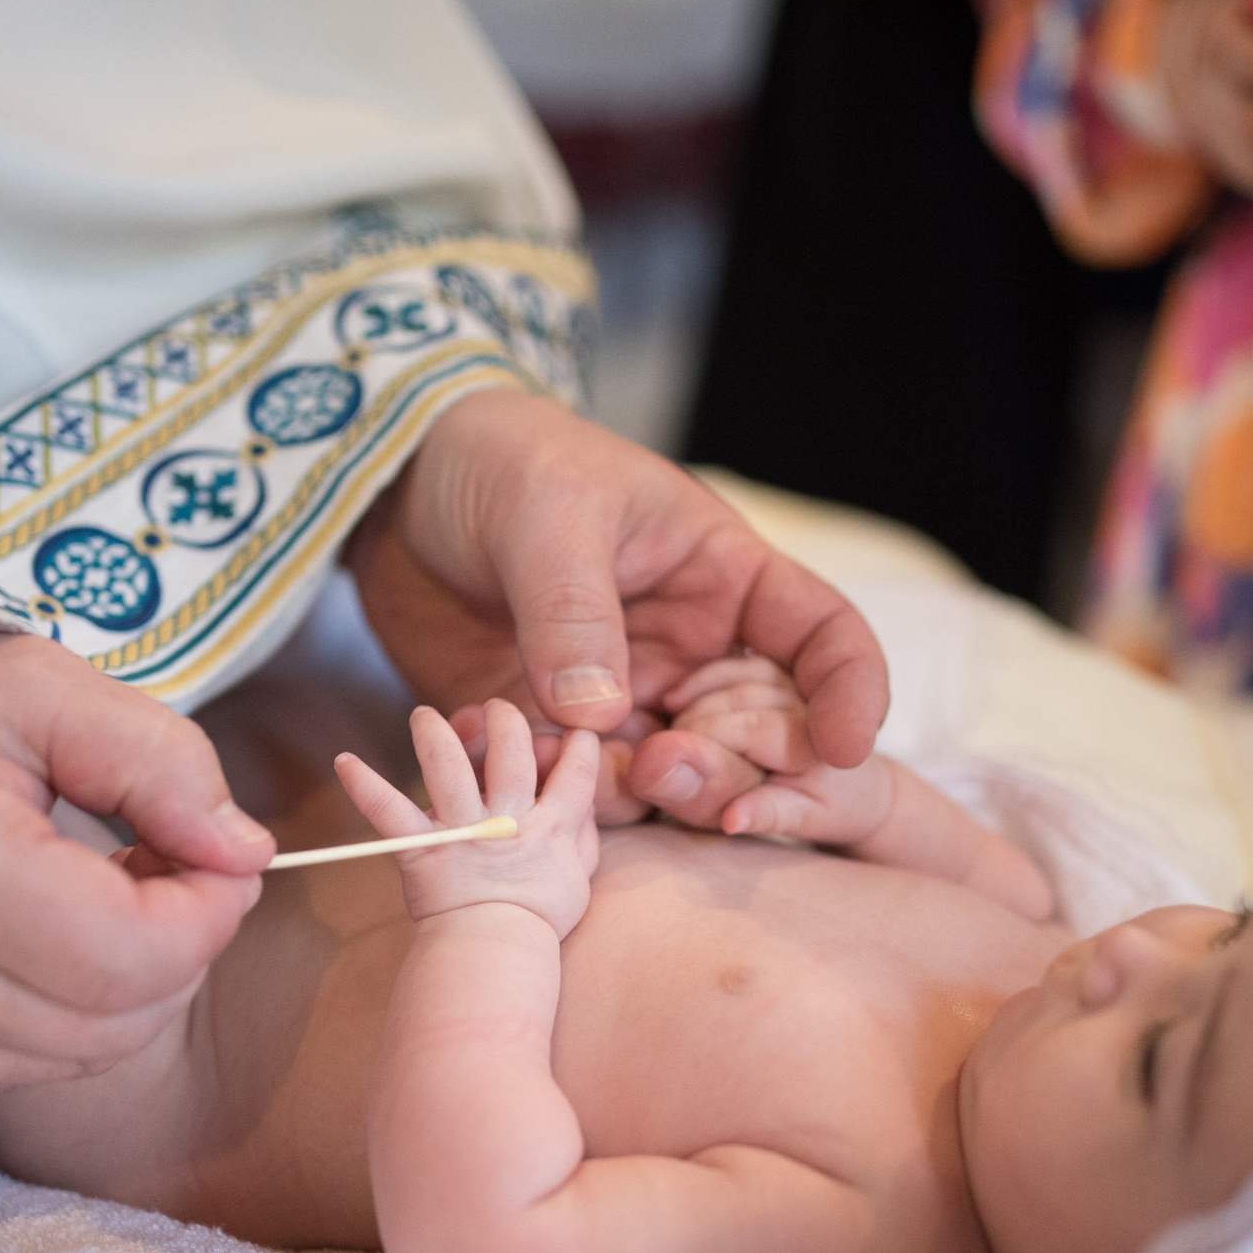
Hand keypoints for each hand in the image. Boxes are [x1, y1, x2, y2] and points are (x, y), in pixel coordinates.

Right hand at [0, 630, 272, 1112]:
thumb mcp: (33, 687)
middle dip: (172, 942)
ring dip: (116, 982)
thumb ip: (158, 761)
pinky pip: (18, 1070)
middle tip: (149, 858)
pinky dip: (51, 1010)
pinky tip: (19, 934)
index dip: (210, 905)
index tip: (206, 845)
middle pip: (122, 1019)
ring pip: (80, 1055)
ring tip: (77, 889)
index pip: (140, 954)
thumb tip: (244, 853)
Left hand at [335, 700, 600, 938]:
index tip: (577, 731)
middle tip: (497, 710)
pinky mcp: (422, 849)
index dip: (578, 746)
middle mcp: (506, 819)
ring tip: (424, 716)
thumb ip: (583, 834)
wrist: (495, 955)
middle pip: (511, 752)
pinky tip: (344, 761)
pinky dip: (366, 786)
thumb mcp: (578, 878)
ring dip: (435, 734)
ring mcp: (462, 831)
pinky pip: (389, 812)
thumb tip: (585, 799)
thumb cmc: (536, 919)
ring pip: (449, 767)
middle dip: (506, 721)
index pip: (573, 773)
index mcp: (549, 826)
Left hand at [346, 389, 888, 813]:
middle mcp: (687, 656)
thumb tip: (597, 712)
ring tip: (552, 754)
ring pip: (661, 784)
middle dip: (722, 771)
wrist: (400, 488)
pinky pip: (565, 788)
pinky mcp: (549, 735)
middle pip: (751, 742)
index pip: (823, 639)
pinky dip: (533, 783)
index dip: (853, 694)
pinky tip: (480, 729)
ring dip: (620, 790)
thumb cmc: (504, 461)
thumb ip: (576, 610)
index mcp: (724, 581)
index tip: (847, 749)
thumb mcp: (551, 512)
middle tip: (658, 765)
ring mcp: (620, 703)